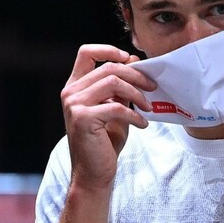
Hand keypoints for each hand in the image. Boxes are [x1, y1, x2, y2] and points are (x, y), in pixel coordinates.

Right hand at [60, 44, 156, 188]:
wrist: (94, 172)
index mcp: (76, 86)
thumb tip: (133, 61)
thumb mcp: (115, 108)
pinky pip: (117, 107)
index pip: (86, 53)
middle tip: (153, 86)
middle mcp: (71, 92)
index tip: (129, 58)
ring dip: (137, 94)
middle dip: (136, 75)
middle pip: (109, 68)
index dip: (108, 50)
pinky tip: (142, 124)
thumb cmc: (104, 141)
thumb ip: (120, 87)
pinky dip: (135, 115)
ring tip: (148, 107)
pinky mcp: (83, 118)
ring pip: (113, 83)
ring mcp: (74, 105)